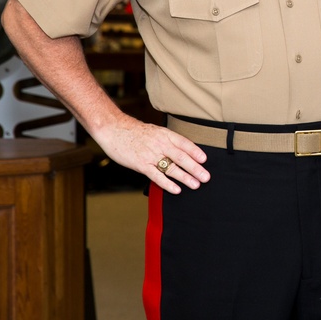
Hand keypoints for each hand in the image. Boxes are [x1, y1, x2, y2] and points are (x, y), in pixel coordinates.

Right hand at [90, 114, 209, 194]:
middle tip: (206, 177)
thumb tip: (181, 151)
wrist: (114, 129)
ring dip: (185, 177)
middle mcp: (160, 144)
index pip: (185, 143)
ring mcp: (151, 155)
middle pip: (181, 157)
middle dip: (195, 168)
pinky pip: (157, 176)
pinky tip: (176, 189)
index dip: (196, 152)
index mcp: (165, 135)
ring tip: (195, 184)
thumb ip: (167, 141)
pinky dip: (167, 184)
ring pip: (172, 168)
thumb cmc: (135, 132)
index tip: (205, 160)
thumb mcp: (155, 131)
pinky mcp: (141, 164)